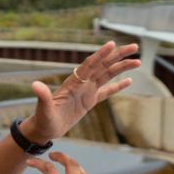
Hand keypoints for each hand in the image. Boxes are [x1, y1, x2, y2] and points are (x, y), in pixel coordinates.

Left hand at [20, 41, 139, 142]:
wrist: (44, 129)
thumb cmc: (43, 119)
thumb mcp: (43, 109)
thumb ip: (42, 96)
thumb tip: (35, 85)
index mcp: (74, 82)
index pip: (90, 65)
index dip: (101, 54)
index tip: (112, 44)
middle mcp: (83, 82)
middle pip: (104, 65)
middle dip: (119, 55)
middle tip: (135, 46)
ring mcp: (88, 91)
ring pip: (108, 75)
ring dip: (123, 68)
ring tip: (138, 61)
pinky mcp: (90, 101)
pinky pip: (107, 91)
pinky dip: (118, 85)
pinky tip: (130, 80)